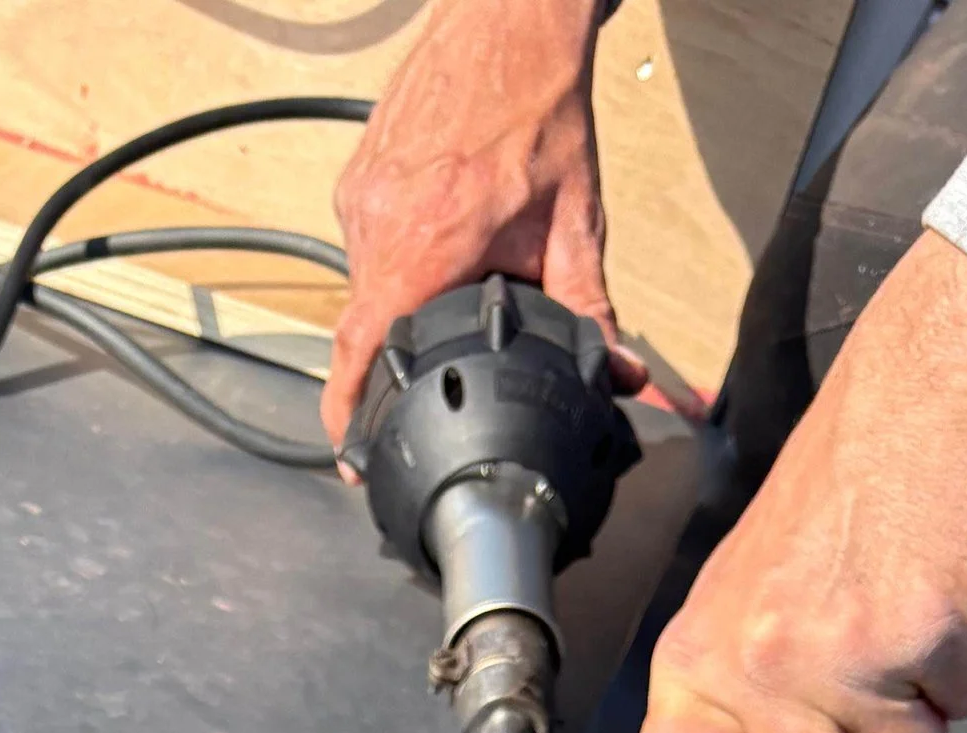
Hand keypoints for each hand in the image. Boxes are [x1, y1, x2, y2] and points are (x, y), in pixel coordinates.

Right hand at [321, 0, 664, 458]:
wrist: (510, 19)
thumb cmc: (541, 107)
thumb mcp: (574, 223)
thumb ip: (590, 311)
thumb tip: (619, 378)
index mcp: (424, 244)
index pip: (358, 352)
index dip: (347, 412)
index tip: (351, 454)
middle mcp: (376, 221)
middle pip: (368, 325)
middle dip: (401, 353)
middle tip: (437, 363)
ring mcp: (359, 194)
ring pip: (369, 283)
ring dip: (406, 299)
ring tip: (454, 276)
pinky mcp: (357, 174)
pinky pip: (368, 241)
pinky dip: (399, 257)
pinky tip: (442, 237)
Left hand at [619, 232, 966, 732]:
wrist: (918, 398)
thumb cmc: (836, 501)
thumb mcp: (745, 597)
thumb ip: (732, 700)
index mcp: (698, 660)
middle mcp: (758, 667)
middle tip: (867, 693)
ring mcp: (840, 657)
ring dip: (922, 714)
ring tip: (906, 628)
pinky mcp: (922, 637)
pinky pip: (962, 709)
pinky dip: (964, 669)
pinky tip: (941, 600)